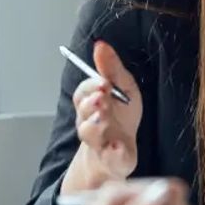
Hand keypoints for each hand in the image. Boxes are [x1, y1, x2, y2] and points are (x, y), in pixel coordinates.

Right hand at [63, 41, 142, 191]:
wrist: (122, 150)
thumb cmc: (120, 115)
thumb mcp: (122, 86)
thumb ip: (111, 67)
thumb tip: (100, 43)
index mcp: (91, 104)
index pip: (82, 93)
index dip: (90, 87)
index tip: (103, 82)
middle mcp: (90, 123)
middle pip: (83, 113)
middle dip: (91, 105)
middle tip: (102, 97)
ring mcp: (100, 142)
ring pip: (90, 135)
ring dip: (96, 125)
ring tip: (104, 117)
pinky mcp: (112, 160)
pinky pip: (111, 158)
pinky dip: (114, 153)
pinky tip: (118, 146)